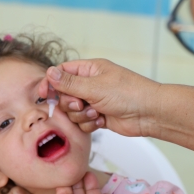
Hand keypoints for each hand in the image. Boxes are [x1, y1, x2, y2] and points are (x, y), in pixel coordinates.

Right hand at [39, 59, 158, 135]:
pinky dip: (89, 124)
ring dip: (81, 115)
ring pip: (72, 111)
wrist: (149, 113)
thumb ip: (69, 83)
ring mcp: (94, 100)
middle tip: (81, 104)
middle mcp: (90, 84)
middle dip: (70, 103)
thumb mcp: (95, 86)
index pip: (62, 72)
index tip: (44, 94)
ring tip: (97, 113)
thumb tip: (49, 73)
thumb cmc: (129, 93)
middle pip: (64, 94)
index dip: (51, 82)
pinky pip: (82, 122)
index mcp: (90, 70)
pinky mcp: (98, 116)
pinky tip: (102, 121)